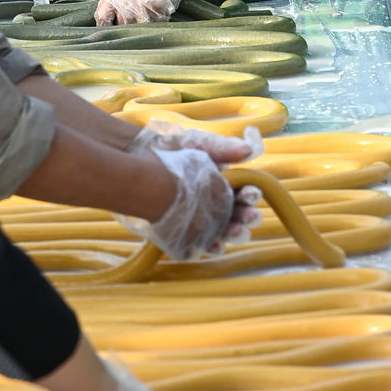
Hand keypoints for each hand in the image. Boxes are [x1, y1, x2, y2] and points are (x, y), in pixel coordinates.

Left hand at [129, 123, 264, 244]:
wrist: (139, 160)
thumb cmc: (171, 150)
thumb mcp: (198, 144)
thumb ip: (223, 148)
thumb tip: (250, 149)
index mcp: (224, 183)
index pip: (244, 193)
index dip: (250, 195)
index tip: (251, 195)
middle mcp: (215, 203)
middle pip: (238, 215)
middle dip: (245, 218)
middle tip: (248, 217)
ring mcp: (201, 219)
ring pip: (223, 231)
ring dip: (232, 234)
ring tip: (232, 233)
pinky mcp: (185, 232)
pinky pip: (202, 243)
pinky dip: (211, 246)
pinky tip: (215, 246)